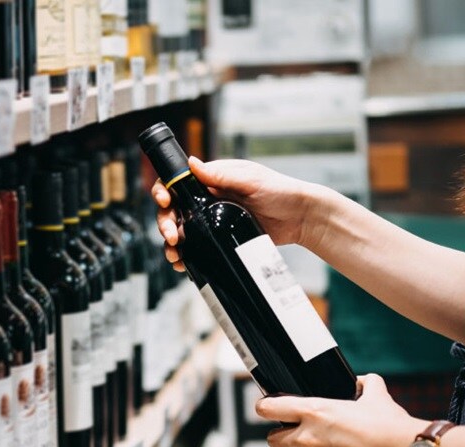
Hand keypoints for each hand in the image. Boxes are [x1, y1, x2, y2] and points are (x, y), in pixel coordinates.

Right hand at [152, 157, 328, 270]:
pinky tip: (183, 264)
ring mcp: (212, 221)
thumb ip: (221, 175)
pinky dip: (186, 256)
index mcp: (210, 181)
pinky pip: (197, 247)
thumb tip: (192, 164)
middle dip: (165, 224)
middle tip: (171, 237)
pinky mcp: (220, 239)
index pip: (177, 183)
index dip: (164, 192)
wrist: (301, 218)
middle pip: (173, 211)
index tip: (164, 201)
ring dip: (171, 244)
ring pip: (181, 232)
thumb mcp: (250, 179)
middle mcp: (207, 200)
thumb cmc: (280, 191)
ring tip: (174, 256)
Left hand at [256, 374, 429, 446]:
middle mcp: (310, 436)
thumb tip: (363, 381)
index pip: (270, 409)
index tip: (264, 408)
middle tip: (290, 432)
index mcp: (314, 411)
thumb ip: (365, 384)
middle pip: (274, 440)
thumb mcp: (376, 394)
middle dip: (279, 436)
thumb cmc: (389, 424)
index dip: (264, 407)